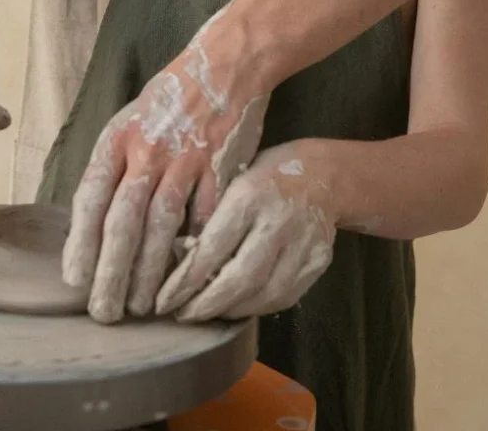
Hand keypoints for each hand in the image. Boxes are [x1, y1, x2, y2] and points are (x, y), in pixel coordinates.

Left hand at [63, 1, 271, 323]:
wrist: (225, 65)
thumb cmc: (170, 98)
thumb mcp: (128, 120)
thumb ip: (112, 165)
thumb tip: (94, 217)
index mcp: (117, 138)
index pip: (90, 199)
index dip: (80, 243)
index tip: (75, 279)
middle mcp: (146, 150)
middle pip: (122, 220)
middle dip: (110, 271)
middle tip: (104, 310)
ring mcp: (185, 158)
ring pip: (161, 224)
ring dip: (150, 270)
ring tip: (141, 304)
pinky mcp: (219, 166)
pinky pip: (205, 215)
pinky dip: (195, 248)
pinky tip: (187, 276)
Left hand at [155, 141, 335, 321]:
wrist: (324, 172)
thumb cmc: (263, 176)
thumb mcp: (230, 182)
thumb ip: (209, 219)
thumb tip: (174, 262)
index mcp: (249, 196)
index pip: (211, 249)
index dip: (185, 282)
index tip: (163, 300)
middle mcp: (279, 221)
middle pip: (241, 278)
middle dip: (207, 305)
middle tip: (183, 315)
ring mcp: (304, 243)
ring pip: (266, 294)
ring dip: (232, 310)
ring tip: (208, 313)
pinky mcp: (320, 261)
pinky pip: (286, 296)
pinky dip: (258, 307)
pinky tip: (238, 306)